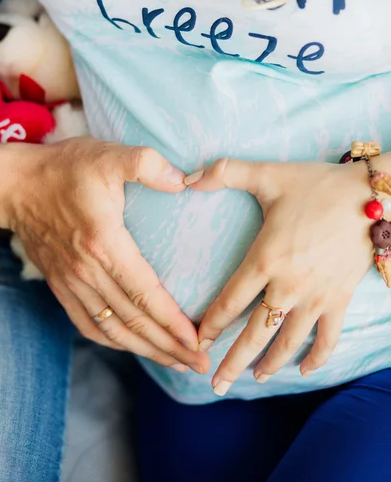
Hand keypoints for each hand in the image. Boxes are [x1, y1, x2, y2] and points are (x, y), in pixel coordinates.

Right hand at [6, 139, 208, 373]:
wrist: (16, 186)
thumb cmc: (65, 169)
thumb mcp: (109, 155)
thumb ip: (147, 165)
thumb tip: (185, 181)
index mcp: (104, 243)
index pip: (145, 294)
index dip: (172, 321)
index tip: (198, 340)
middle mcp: (88, 272)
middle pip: (134, 321)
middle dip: (169, 347)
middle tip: (200, 363)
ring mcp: (73, 283)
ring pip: (113, 330)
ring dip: (146, 350)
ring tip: (176, 363)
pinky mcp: (62, 286)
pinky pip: (88, 324)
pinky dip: (113, 341)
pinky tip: (133, 346)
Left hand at [186, 157, 373, 393]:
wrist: (370, 196)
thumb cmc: (316, 185)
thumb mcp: (268, 174)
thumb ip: (224, 173)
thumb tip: (187, 178)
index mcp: (265, 259)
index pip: (230, 301)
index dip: (211, 325)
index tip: (196, 342)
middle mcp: (288, 285)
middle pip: (255, 333)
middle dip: (233, 361)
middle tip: (216, 384)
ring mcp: (316, 296)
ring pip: (288, 341)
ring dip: (270, 363)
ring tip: (255, 378)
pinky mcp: (340, 299)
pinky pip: (329, 337)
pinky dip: (318, 357)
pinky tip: (305, 369)